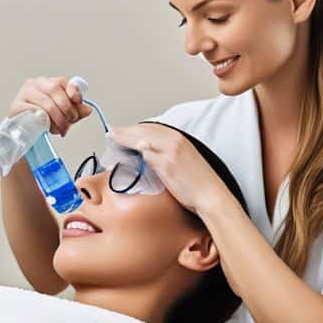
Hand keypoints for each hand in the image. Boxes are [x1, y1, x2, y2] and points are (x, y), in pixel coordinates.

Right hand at [8, 76, 93, 136]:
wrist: (24, 133)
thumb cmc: (43, 120)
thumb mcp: (64, 115)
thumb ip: (76, 111)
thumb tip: (88, 110)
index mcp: (47, 82)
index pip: (62, 81)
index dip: (72, 91)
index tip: (77, 101)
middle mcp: (35, 84)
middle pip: (54, 90)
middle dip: (66, 108)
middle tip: (70, 121)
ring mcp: (23, 94)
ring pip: (46, 103)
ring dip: (57, 118)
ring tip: (60, 128)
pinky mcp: (16, 106)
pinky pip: (34, 112)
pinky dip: (44, 121)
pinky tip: (47, 127)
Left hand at [107, 123, 230, 214]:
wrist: (210, 195)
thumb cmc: (199, 183)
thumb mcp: (185, 161)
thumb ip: (169, 154)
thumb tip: (150, 155)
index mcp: (181, 138)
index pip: (152, 127)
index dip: (135, 128)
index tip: (123, 130)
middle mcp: (175, 140)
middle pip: (144, 130)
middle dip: (126, 130)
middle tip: (112, 131)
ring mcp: (170, 151)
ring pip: (141, 138)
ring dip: (124, 137)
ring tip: (112, 137)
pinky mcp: (166, 164)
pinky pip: (144, 154)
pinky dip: (131, 151)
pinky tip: (121, 151)